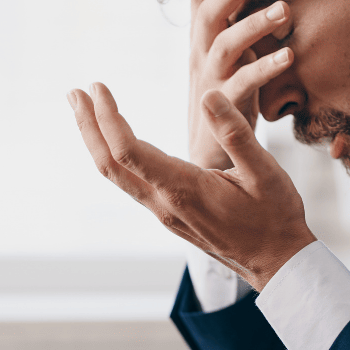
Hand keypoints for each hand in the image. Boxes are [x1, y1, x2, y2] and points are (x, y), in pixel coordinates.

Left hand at [68, 82, 315, 290]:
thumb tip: (208, 96)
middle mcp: (164, 204)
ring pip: (115, 175)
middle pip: (109, 164)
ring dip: (96, 140)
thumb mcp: (265, 172)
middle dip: (87, 126)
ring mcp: (163, 212)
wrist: (276, 262)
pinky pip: (129, 182)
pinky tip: (114, 138)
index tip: (98, 87)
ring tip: (84, 108)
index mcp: (183, 190)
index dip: (108, 117)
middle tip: (73, 92)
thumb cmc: (276, 217)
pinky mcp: (167, 214)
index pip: (128, 151)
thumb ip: (235, 134)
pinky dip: (114, 154)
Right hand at [188, 0, 291, 169]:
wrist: (211, 156)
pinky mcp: (224, 109)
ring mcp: (210, 82)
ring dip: (253, 24)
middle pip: (208, 15)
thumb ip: (238, 26)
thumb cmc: (227, 101)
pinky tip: (288, 55)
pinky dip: (264, 67)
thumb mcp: (231, 57)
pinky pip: (243, 84)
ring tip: (284, 10)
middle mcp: (201, 57)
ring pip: (224, 45)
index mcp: (204, 41)